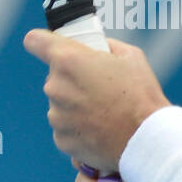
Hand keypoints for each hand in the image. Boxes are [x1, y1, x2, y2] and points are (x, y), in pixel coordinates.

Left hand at [23, 29, 171, 170]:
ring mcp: (57, 116)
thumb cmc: (141, 96)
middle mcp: (56, 87)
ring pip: (60, 104)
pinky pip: (65, 128)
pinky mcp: (62, 139)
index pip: (35, 41)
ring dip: (76, 105)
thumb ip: (106, 46)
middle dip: (73, 79)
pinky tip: (100, 129)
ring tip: (104, 112)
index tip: (47, 47)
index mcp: (69, 60)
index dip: (42, 42)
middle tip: (100, 87)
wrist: (146, 140)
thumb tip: (100, 48)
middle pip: (55, 76)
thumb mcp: (130, 56)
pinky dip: (79, 128)